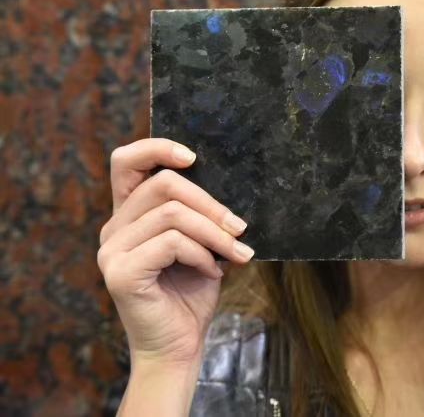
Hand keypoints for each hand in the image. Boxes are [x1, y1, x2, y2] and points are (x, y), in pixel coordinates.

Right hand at [97, 138, 254, 365]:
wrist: (180, 346)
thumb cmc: (192, 293)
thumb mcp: (201, 244)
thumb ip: (200, 214)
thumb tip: (230, 182)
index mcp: (129, 216)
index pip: (126, 161)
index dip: (157, 148)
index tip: (194, 157)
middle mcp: (114, 228)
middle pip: (162, 185)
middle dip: (211, 203)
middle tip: (240, 228)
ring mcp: (112, 250)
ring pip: (172, 214)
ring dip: (214, 233)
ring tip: (235, 254)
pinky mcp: (120, 272)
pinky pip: (172, 242)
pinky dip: (203, 254)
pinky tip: (213, 272)